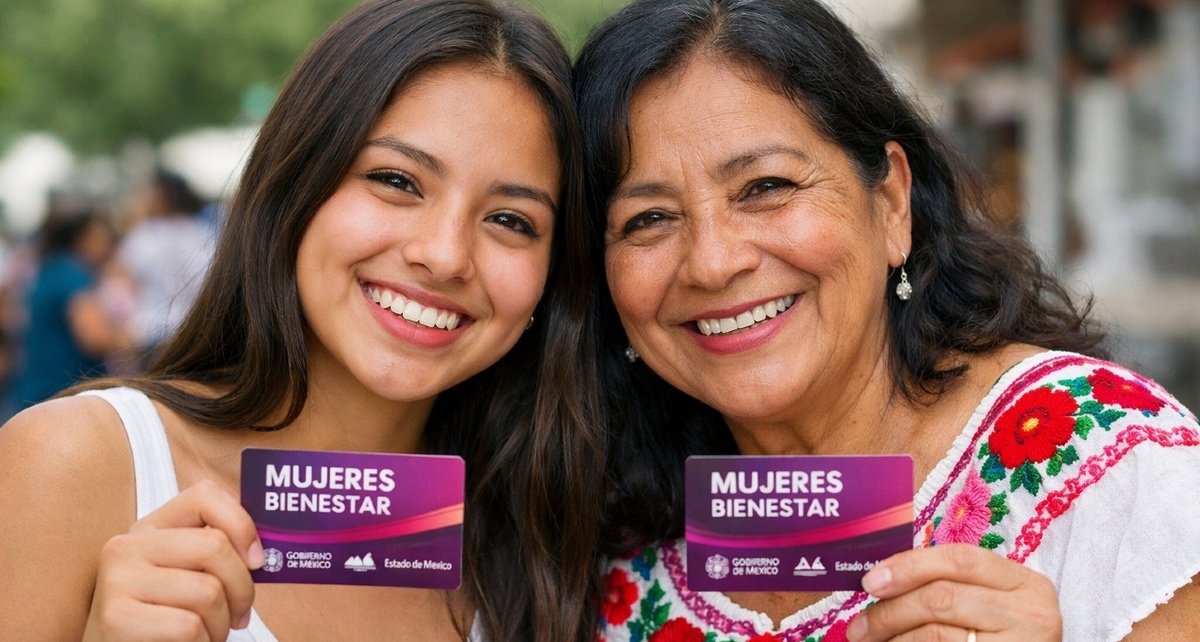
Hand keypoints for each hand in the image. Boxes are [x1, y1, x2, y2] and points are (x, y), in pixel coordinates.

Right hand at [82, 480, 264, 641]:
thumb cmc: (165, 620)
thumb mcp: (186, 578)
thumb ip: (215, 557)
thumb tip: (261, 556)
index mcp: (150, 529)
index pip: (204, 496)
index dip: (242, 524)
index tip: (256, 561)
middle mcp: (127, 547)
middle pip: (215, 546)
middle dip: (242, 589)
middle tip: (239, 614)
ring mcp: (117, 580)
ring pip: (207, 592)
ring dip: (221, 624)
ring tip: (208, 633)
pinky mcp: (116, 618)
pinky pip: (189, 626)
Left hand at [845, 544, 1060, 641]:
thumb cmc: (1006, 638)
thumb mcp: (994, 606)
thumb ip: (953, 587)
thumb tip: (883, 583)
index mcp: (1025, 583)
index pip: (959, 559)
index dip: (909, 566)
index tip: (870, 582)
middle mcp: (1030, 613)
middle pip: (943, 597)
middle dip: (892, 610)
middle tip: (860, 627)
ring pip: (937, 634)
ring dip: (896, 638)